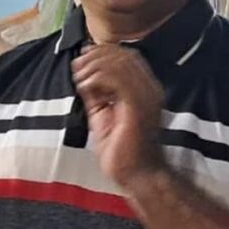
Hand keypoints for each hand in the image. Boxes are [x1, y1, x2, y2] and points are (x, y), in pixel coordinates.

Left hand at [71, 44, 167, 186]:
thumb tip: (83, 74)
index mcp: (146, 90)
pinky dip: (98, 78)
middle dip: (96, 55)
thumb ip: (96, 94)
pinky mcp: (139, 108)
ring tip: (79, 76)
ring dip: (95, 65)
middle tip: (77, 64)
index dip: (103, 52)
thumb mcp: (103, 115)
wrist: (138, 176)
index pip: (127, 57)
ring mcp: (147, 98)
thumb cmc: (122, 150)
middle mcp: (151, 90)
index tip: (82, 57)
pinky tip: (85, 85)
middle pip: (125, 56)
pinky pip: (119, 81)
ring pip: (121, 64)